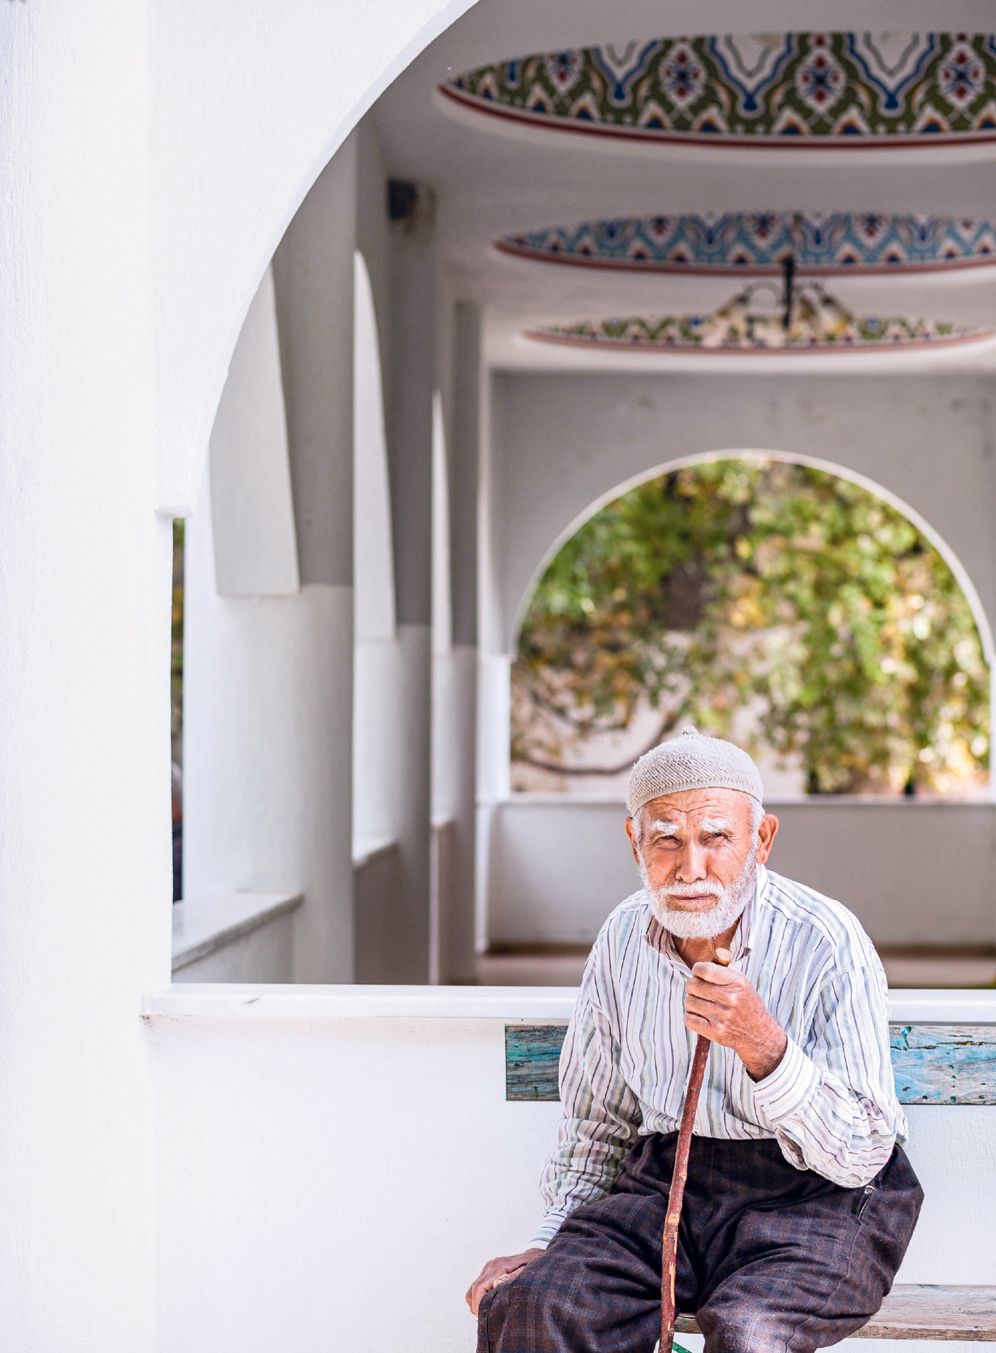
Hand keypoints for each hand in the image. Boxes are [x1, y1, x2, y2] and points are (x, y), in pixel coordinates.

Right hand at [465, 1249, 543, 1315]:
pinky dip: (479, 1297)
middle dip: (476, 1306)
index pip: (479, 1287)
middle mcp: (490, 1266)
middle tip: (488, 1318)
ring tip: (490, 1312)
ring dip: (477, 1302)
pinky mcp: (489, 1271)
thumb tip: (495, 1285)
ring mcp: (488, 1268)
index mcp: (498, 1266)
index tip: (484, 1317)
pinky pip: (478, 1287)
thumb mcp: (528, 1273)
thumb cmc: (534, 1266)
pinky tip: (491, 1303)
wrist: (536, 1255)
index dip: (478, 1304)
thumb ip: (512, 1278)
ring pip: (473, 1289)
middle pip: (473, 1289)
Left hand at [685, 961, 787, 1080]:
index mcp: (737, 983)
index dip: (697, 969)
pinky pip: (689, 1019)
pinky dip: (691, 1017)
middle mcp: (730, 998)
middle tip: (698, 989)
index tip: (698, 972)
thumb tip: (699, 965)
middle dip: (693, 985)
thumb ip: (722, 971)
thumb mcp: (742, 982)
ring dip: (692, 1001)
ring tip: (702, 1003)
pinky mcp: (716, 1032)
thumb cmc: (747, 1005)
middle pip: (693, 985)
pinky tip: (700, 1015)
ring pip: (689, 1002)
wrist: (759, 1034)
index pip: (704, 970)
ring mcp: (722, 1017)